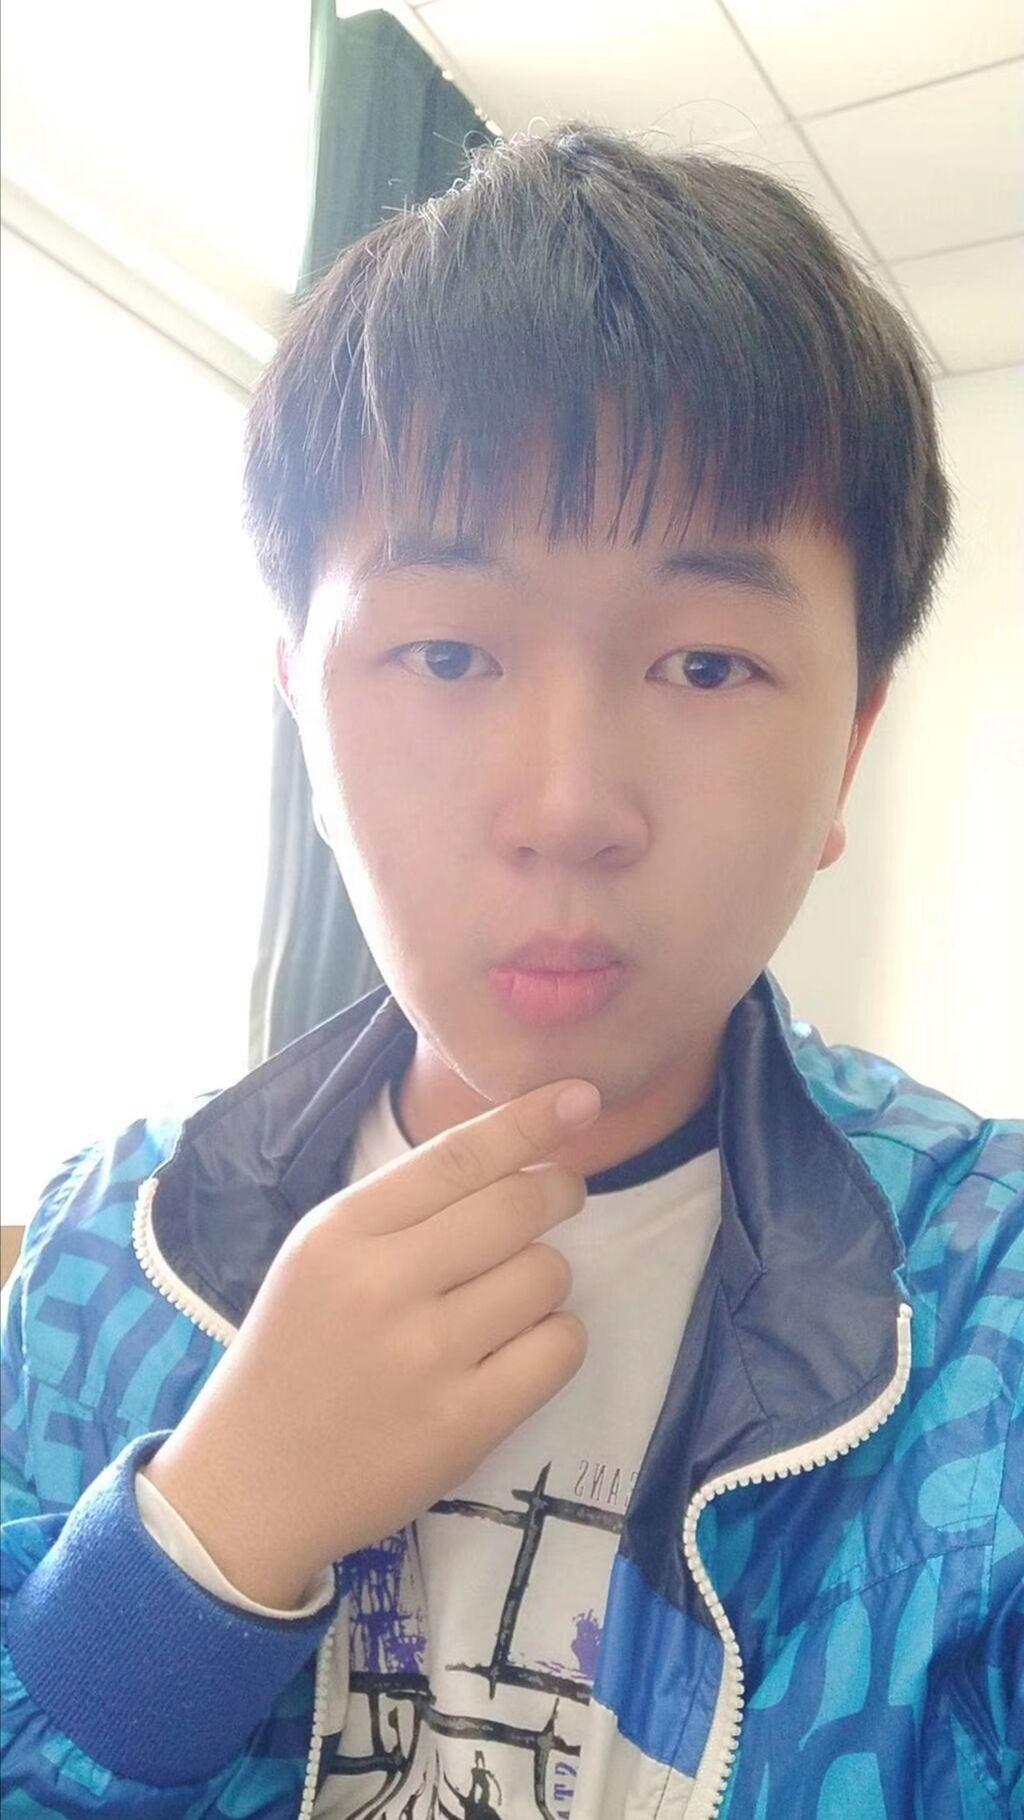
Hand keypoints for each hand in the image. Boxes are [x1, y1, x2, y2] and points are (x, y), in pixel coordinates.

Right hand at [139, 1077, 600, 1607]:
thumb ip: (403, 1209)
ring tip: (506, 1302)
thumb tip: (516, 1156)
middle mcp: (382, 1285)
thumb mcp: (320, 1257)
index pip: (457, 1156)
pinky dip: (556, 1341)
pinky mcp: (463, 1424)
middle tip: (561, 1198)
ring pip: (547, 1274)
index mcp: (340, 1232)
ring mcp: (425, 1357)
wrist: (251, 1483)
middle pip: (518, 1207)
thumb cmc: (295, 1354)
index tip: (583, 1098)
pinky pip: (560, 1348)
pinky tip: (520, 1351)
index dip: (530, 1121)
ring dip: (545, 1280)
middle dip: (558, 1192)